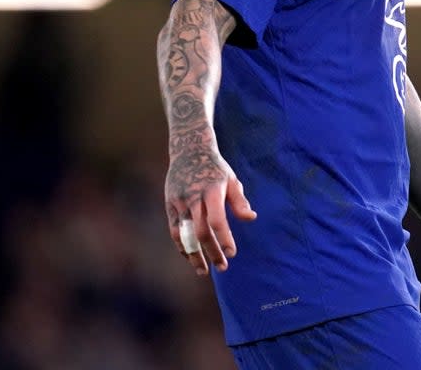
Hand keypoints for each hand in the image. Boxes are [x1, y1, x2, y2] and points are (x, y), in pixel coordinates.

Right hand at [164, 147, 255, 275]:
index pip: (217, 219)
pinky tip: (191, 257)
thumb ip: (239, 200)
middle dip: (212, 252)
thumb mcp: (231, 179)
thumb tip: (251, 218)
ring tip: (203, 271)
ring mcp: (179, 201)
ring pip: (184, 235)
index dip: (224, 238)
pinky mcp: (170, 205)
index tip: (232, 253)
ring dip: (194, 255)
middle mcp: (193, 197)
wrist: (189, 150)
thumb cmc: (215, 168)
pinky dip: (182, 245)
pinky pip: (174, 230)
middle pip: (201, 231)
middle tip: (223, 267)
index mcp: (212, 190)